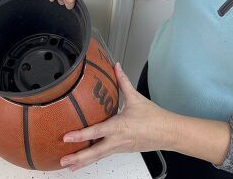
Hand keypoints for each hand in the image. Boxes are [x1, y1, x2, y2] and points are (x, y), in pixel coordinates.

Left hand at [60, 62, 177, 170]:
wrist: (169, 133)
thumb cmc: (154, 117)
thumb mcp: (136, 98)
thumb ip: (123, 81)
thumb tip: (116, 66)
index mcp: (118, 126)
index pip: (96, 132)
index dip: (80, 135)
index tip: (66, 137)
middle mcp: (117, 140)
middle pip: (95, 152)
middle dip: (78, 158)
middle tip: (63, 161)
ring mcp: (119, 147)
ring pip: (99, 157)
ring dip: (83, 162)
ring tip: (69, 166)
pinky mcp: (122, 150)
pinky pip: (105, 155)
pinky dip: (93, 159)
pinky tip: (84, 161)